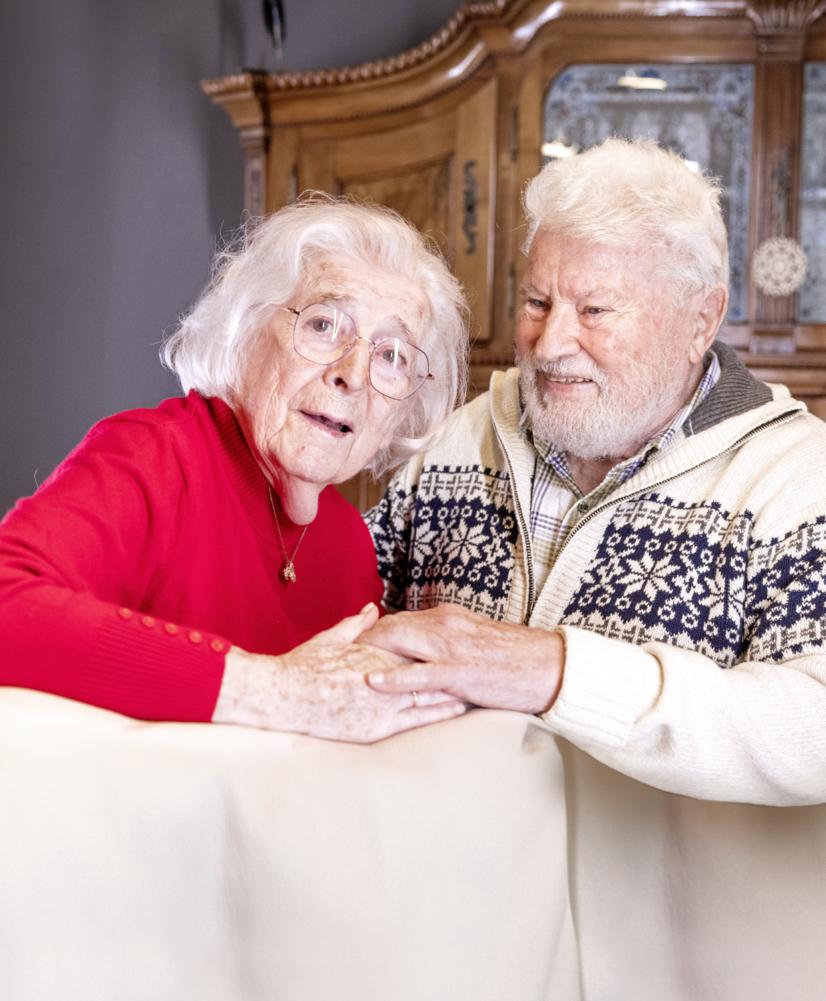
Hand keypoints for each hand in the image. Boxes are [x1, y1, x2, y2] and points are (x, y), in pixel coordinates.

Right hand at [212, 604, 465, 741]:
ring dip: (453, 689)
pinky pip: (414, 720)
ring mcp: (378, 701)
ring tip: (478, 686)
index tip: (457, 639)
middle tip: (479, 662)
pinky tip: (456, 710)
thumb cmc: (300, 669)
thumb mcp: (330, 640)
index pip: (411, 645)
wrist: (279, 697)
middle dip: (451, 667)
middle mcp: (379, 674)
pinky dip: (438, 713)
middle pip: (425, 668)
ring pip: (426, 693)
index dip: (436, 644)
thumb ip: (356, 624)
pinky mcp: (374, 726)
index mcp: (369, 652)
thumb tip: (373, 608)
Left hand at [361, 605, 563, 714]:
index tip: (353, 643)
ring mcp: (449, 648)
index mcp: (447, 617)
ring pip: (398, 644)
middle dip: (362, 641)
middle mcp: (444, 625)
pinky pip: (417, 673)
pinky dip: (391, 677)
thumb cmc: (513, 657)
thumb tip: (423, 649)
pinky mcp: (458, 672)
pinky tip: (371, 682)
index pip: (400, 620)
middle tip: (336, 655)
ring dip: (368, 655)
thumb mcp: (474, 639)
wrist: (546, 665)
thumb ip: (447, 640)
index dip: (374, 632)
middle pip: (390, 628)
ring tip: (342, 667)